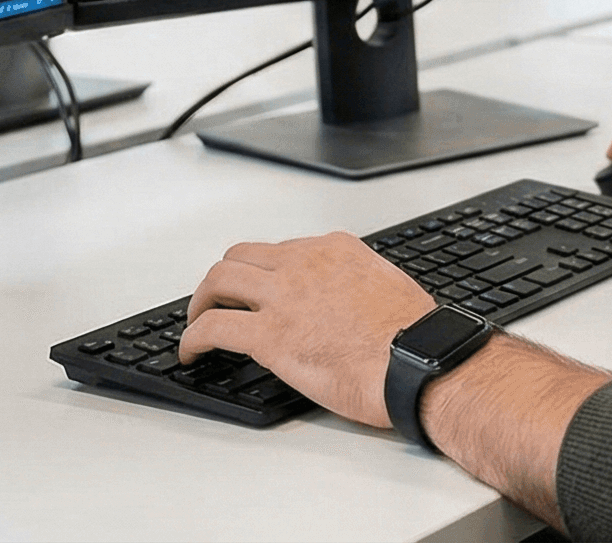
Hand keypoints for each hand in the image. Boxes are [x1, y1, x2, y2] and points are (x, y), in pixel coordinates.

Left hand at [178, 232, 435, 427]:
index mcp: (336, 250)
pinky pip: (213, 327)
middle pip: (241, 256)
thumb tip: (346, 304)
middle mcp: (304, 263)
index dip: (264, 272)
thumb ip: (355, 286)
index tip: (259, 291)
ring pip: (220, 280)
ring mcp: (284, 296)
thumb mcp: (386, 288)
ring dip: (201, 302)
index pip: (283, 250)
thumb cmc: (414, 338)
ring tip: (195, 323)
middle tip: (216, 301)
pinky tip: (191, 352)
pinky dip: (193, 338)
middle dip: (223, 279)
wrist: (419, 361)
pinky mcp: (269, 334)